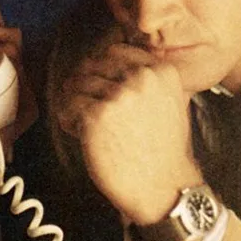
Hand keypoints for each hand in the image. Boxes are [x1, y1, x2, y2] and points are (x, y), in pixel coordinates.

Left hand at [58, 43, 202, 223]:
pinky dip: (68, 120)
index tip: (97, 83)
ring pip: (76, 84)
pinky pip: (67, 106)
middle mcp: (140, 78)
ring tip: (83, 124)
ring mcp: (117, 95)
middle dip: (83, 84)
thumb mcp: (173, 103)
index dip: (100, 67)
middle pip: (92, 66)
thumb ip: (150, 80)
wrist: (164, 188)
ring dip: (74, 103)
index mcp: (160, 71)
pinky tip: (80, 135)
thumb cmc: (166, 151)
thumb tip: (113, 61)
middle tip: (83, 103)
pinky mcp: (96, 116)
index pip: (115, 51)